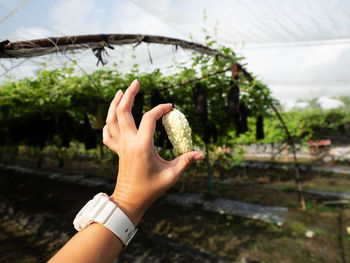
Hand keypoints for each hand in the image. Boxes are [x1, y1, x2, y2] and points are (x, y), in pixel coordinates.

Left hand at [103, 80, 202, 224]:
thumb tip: (201, 154)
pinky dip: (108, 123)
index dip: (160, 109)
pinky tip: (112, 117)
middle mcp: (128, 142)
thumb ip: (185, 161)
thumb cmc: (150, 189)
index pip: (150, 118)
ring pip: (111, 119)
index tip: (170, 107)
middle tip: (136, 82)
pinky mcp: (117, 151)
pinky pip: (108, 134)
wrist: (129, 200)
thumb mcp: (171, 175)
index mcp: (142, 145)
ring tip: (120, 92)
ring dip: (115, 104)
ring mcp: (120, 146)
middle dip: (129, 94)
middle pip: (123, 111)